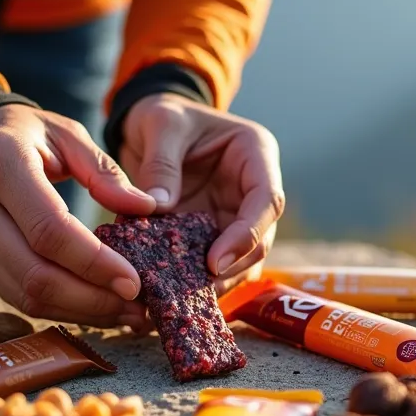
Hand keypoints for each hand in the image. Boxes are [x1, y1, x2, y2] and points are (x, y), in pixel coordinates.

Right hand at [0, 104, 156, 330]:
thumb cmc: (28, 133)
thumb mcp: (69, 134)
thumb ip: (105, 172)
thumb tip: (145, 208)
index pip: (49, 229)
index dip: (94, 263)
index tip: (135, 282)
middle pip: (35, 273)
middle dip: (92, 299)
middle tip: (137, 307)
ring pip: (24, 294)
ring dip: (79, 311)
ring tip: (123, 312)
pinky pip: (15, 295)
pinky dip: (58, 307)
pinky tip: (93, 305)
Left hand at [119, 93, 285, 294]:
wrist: (149, 126)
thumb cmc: (163, 114)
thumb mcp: (160, 124)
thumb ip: (161, 164)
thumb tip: (158, 209)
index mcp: (254, 154)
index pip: (267, 200)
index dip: (247, 235)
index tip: (214, 261)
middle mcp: (251, 191)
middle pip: (259, 240)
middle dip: (231, 269)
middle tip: (195, 293)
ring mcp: (233, 216)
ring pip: (239, 261)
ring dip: (214, 284)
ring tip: (180, 301)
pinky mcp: (211, 235)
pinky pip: (209, 266)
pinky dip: (191, 283)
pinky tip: (167, 298)